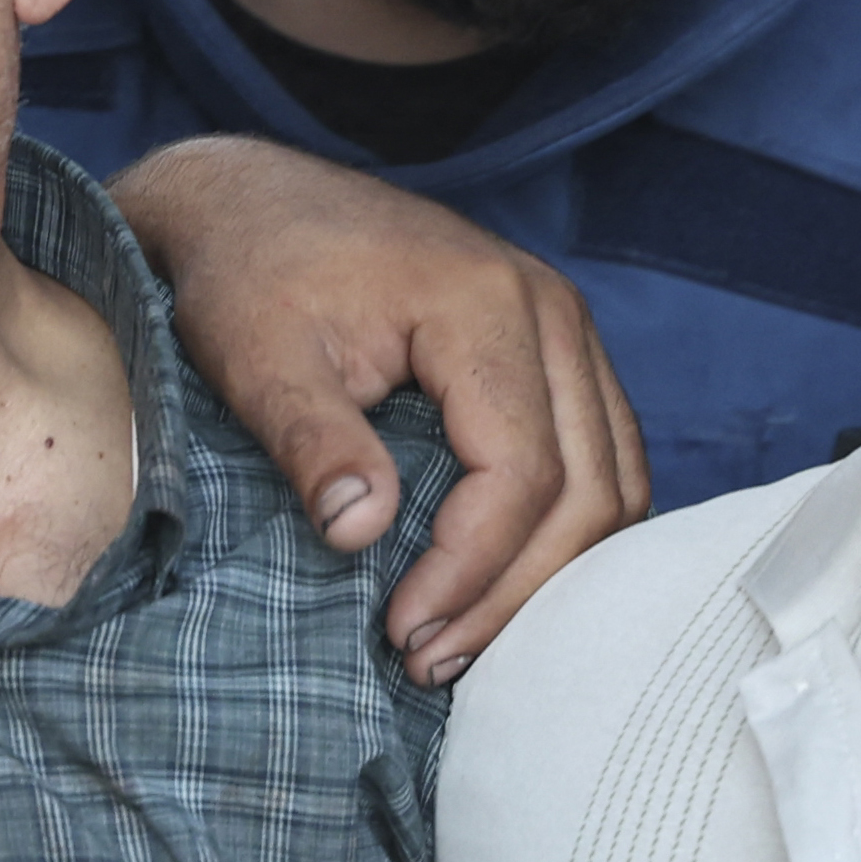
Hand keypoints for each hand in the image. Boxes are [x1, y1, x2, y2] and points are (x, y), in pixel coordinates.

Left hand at [109, 138, 646, 683]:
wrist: (251, 202)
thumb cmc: (246, 273)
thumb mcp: (255, 356)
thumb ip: (312, 439)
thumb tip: (359, 532)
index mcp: (485, 303)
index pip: (522, 470)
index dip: (472, 569)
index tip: (404, 631)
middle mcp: (549, 309)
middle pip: (590, 488)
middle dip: (518, 592)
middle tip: (433, 660)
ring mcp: (564, 327)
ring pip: (614, 481)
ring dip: (553, 574)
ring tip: (463, 639)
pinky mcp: (554, 351)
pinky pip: (600, 458)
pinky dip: (565, 533)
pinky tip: (497, 586)